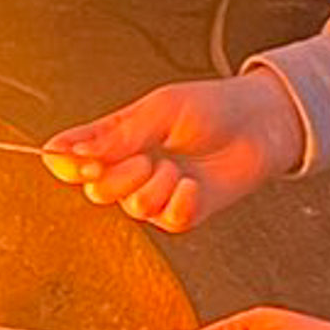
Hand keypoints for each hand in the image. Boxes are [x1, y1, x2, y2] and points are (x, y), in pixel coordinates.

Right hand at [47, 74, 306, 233]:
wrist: (260, 125)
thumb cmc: (213, 108)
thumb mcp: (160, 110)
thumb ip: (116, 135)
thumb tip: (72, 153)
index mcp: (115, 138)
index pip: (70, 157)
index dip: (68, 164)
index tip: (83, 162)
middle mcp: (129, 169)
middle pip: (96, 191)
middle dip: (120, 177)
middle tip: (147, 158)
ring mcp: (154, 193)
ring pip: (132, 208)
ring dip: (157, 186)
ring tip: (177, 167)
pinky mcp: (180, 214)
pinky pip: (166, 222)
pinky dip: (181, 201)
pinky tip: (193, 184)